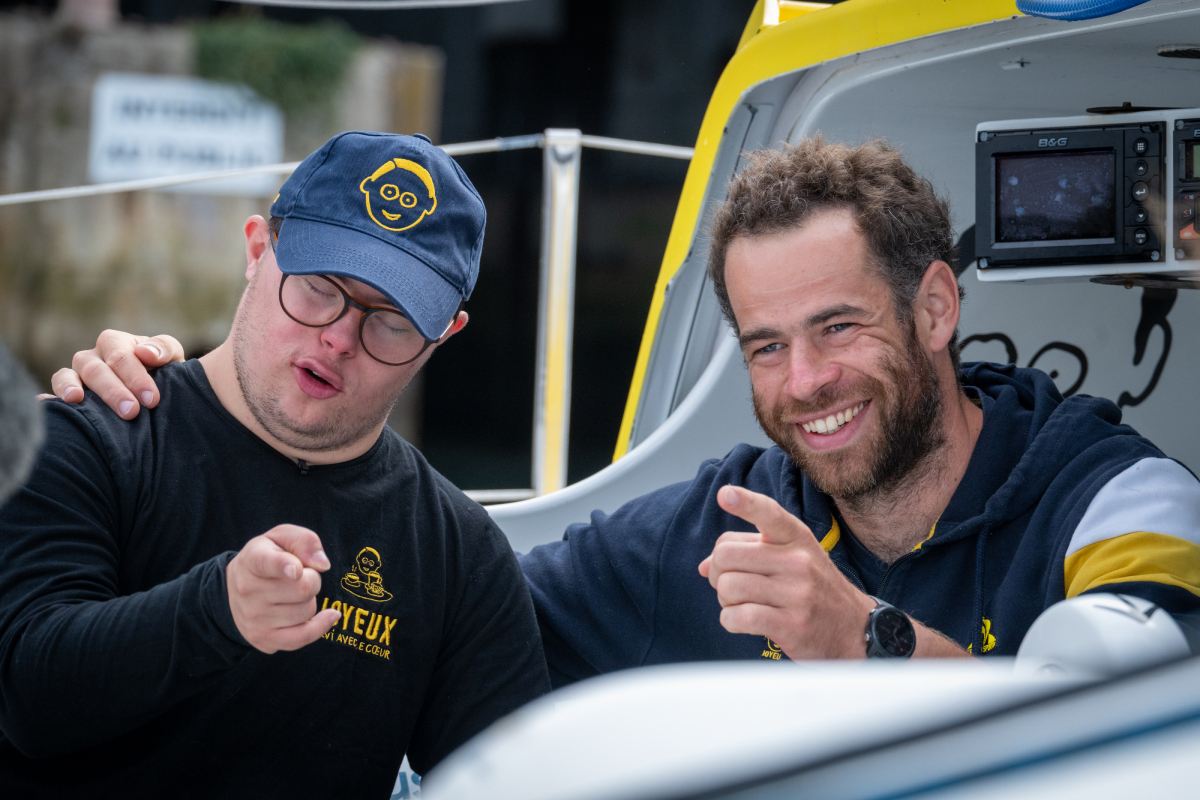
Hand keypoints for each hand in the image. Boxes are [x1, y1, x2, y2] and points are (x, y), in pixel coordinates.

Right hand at [45, 330, 184, 418]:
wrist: (153, 392)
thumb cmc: (162, 372)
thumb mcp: (171, 357)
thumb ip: (163, 349)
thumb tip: (144, 352)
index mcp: (115, 343)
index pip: (120, 356)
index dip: (136, 377)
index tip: (152, 400)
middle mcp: (91, 356)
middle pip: (95, 369)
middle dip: (113, 391)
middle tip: (131, 412)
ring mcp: (75, 374)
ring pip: (68, 376)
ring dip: (74, 389)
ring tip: (77, 400)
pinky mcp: (67, 393)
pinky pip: (53, 392)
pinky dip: (50, 398)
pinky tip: (50, 405)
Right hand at [226, 524, 340, 653]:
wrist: (238, 587)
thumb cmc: (269, 557)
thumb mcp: (282, 537)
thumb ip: (304, 541)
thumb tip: (322, 564)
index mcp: (253, 560)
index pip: (266, 563)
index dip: (284, 565)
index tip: (296, 570)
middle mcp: (248, 591)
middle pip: (303, 589)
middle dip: (312, 580)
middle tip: (302, 577)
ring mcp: (254, 619)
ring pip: (306, 611)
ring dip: (309, 601)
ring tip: (294, 594)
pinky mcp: (264, 639)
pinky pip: (304, 637)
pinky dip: (322, 626)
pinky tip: (330, 615)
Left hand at [698, 485, 875, 659]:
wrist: (855, 629)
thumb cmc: (814, 590)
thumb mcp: (792, 559)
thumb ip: (750, 554)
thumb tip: (705, 566)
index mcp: (796, 538)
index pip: (768, 513)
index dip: (744, 503)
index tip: (724, 494)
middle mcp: (797, 561)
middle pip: (727, 554)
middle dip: (717, 570)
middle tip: (728, 582)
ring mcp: (796, 594)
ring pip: (728, 587)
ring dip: (725, 599)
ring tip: (742, 603)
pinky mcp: (791, 625)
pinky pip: (737, 617)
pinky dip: (730, 620)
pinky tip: (743, 621)